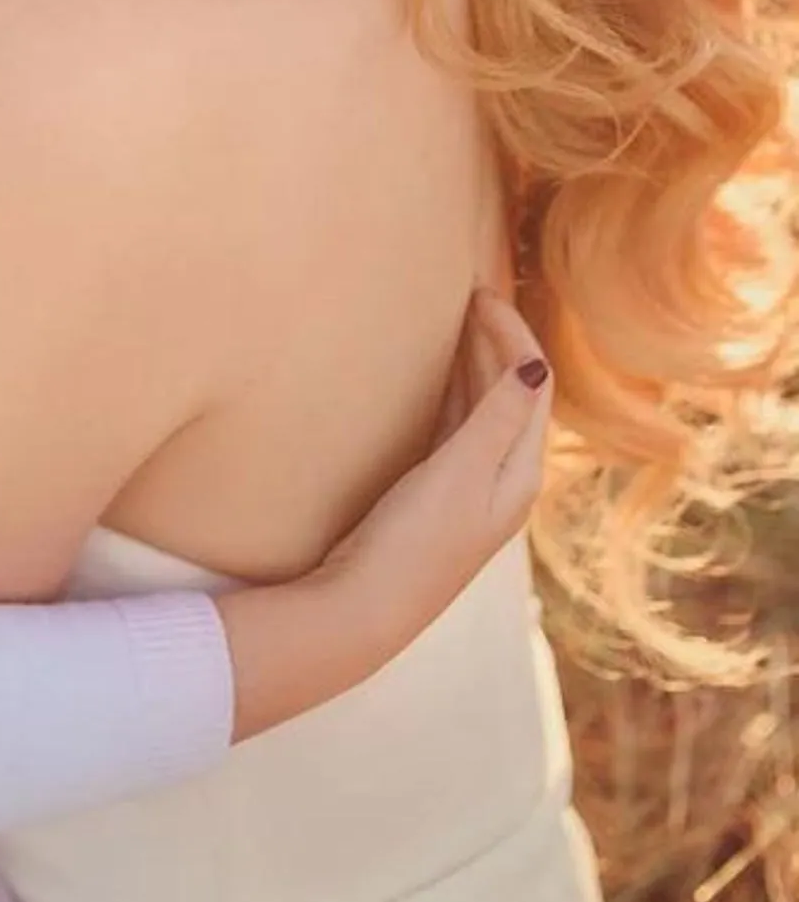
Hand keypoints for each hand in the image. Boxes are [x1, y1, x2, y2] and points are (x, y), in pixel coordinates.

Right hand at [314, 288, 550, 639]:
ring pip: (482, 409)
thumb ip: (497, 419)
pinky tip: (430, 376)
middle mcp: (503, 480)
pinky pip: (455, 427)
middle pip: (511, 393)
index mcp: (520, 474)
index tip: (479, 293)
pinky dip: (450, 390)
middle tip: (464, 295)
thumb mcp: (459, 474)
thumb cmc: (414, 543)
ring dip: (473, 362)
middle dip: (495, 340)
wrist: (365, 609)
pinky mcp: (437, 496)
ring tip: (450, 320)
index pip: (533, 385)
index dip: (513, 333)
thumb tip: (536, 364)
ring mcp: (470, 489)